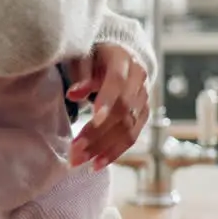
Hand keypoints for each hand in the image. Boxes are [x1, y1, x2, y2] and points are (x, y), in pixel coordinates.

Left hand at [67, 44, 149, 169]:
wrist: (122, 55)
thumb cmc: (96, 55)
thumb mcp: (85, 54)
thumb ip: (82, 72)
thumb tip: (74, 93)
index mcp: (123, 60)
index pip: (118, 82)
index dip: (108, 100)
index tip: (94, 117)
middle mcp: (138, 81)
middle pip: (122, 111)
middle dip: (98, 133)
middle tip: (75, 149)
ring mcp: (143, 99)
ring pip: (127, 128)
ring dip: (103, 147)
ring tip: (80, 160)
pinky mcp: (142, 115)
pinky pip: (131, 137)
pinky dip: (114, 152)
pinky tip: (97, 164)